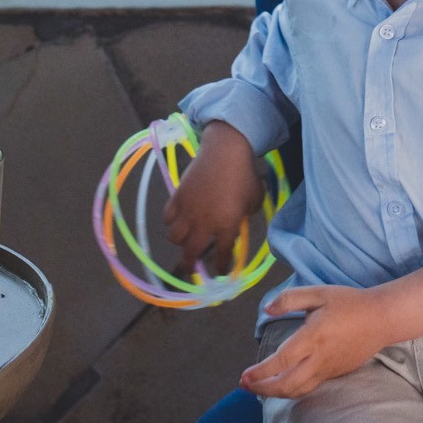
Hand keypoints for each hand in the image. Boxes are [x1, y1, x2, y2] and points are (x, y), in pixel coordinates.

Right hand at [162, 121, 263, 272]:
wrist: (226, 150)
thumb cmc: (245, 175)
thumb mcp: (254, 200)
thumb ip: (244, 217)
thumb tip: (236, 225)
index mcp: (227, 226)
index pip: (221, 256)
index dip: (220, 267)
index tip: (220, 271)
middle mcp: (205, 223)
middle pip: (191, 253)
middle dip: (190, 266)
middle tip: (191, 268)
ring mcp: (188, 210)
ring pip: (175, 238)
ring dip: (180, 242)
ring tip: (185, 241)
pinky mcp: (177, 197)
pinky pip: (167, 218)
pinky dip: (171, 223)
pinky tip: (177, 221)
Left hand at [241, 286, 387, 398]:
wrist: (382, 319)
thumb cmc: (349, 303)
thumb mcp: (318, 293)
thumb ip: (289, 299)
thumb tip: (266, 309)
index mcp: (312, 338)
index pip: (281, 362)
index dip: (260, 372)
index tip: (244, 375)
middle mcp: (319, 359)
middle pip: (287, 385)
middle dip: (263, 389)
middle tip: (245, 385)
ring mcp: (328, 369)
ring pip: (298, 391)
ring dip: (276, 393)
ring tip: (259, 388)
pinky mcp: (336, 374)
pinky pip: (310, 387)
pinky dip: (292, 390)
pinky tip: (283, 383)